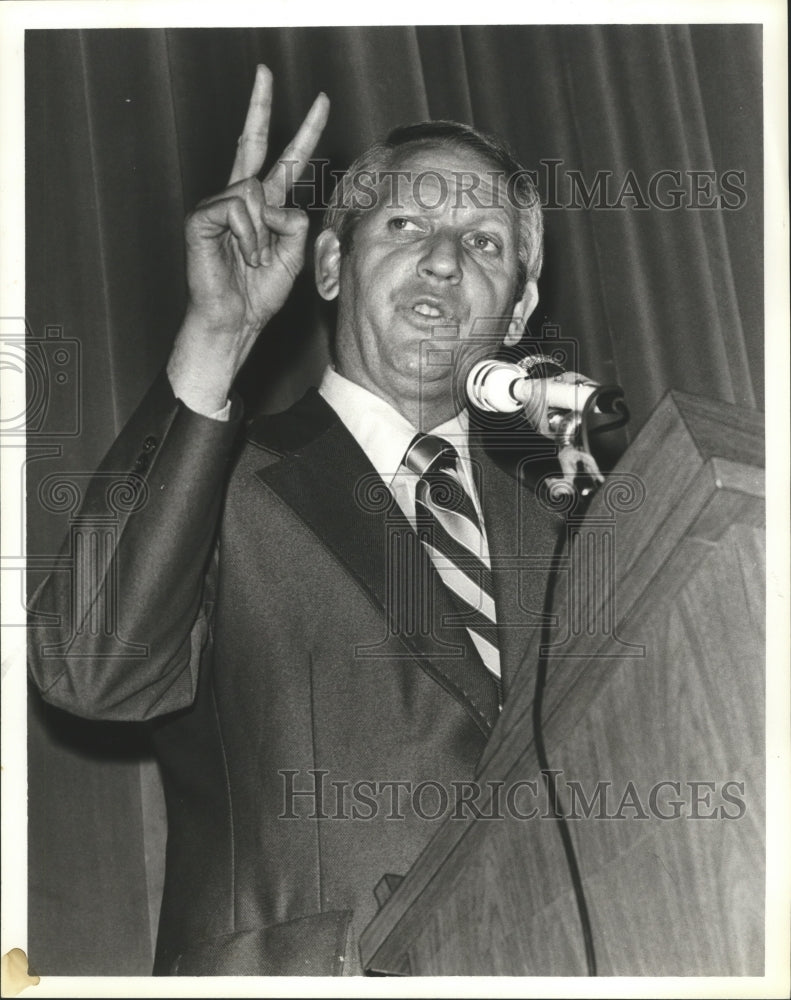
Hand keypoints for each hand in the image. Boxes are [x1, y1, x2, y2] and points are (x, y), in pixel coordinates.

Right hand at [168, 65, 329, 412]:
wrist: (235, 319)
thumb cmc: (261, 293)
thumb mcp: (294, 256)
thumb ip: (295, 223)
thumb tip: (277, 201)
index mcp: (267, 207)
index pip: (287, 161)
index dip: (305, 133)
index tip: (321, 104)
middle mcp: (242, 199)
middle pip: (252, 143)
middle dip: (260, 106)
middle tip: (264, 69)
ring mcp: (219, 205)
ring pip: (255, 190)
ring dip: (263, 233)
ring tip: (253, 259)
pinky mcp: (201, 216)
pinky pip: (237, 207)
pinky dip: (247, 236)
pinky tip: (240, 255)